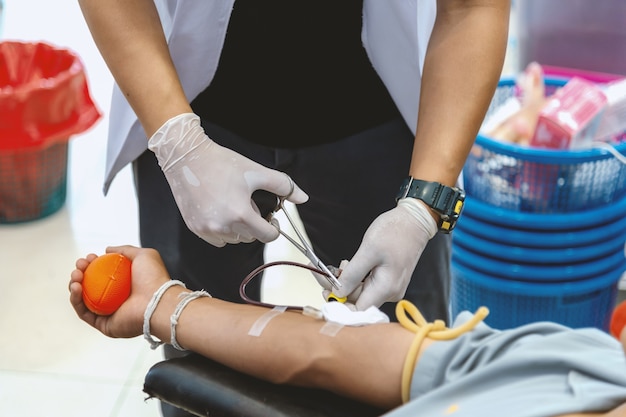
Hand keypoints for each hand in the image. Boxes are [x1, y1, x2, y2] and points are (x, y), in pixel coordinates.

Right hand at [68, 245, 170, 338]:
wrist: (158, 301)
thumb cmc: (154, 278)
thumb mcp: (143, 255)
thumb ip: (125, 250)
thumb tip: (107, 250)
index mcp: (124, 286)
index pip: (102, 275)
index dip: (92, 264)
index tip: (90, 257)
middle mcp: (116, 300)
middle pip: (90, 287)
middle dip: (81, 273)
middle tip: (80, 265)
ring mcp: (110, 314)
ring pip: (84, 300)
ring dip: (74, 285)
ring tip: (76, 274)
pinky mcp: (105, 326)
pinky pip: (84, 313)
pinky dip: (76, 300)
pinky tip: (76, 287)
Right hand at [148, 113, 307, 245]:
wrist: (186, 157)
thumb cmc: (222, 163)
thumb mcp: (257, 172)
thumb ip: (284, 186)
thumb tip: (303, 198)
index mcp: (240, 214)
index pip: (267, 235)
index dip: (273, 227)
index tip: (271, 218)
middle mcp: (222, 226)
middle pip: (251, 237)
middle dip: (255, 225)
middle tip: (249, 204)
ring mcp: (206, 229)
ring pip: (234, 239)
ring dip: (239, 228)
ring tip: (233, 205)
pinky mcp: (194, 228)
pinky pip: (217, 239)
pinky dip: (223, 230)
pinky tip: (220, 211)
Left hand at [329, 198, 436, 309]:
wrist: (414, 220)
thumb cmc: (394, 232)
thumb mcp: (369, 250)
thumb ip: (353, 274)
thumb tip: (338, 293)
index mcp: (386, 288)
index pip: (359, 311)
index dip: (340, 304)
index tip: (325, 291)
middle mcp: (390, 293)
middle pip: (358, 301)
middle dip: (339, 288)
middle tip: (324, 272)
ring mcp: (390, 287)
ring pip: (361, 293)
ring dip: (346, 281)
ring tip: (339, 265)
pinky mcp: (388, 280)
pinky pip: (367, 285)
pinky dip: (355, 277)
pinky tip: (349, 265)